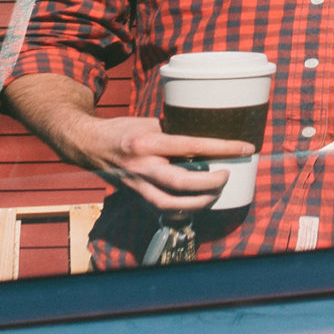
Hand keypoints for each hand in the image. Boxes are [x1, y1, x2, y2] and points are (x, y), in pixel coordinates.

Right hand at [57, 114, 252, 214]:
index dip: (222, 148)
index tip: (245, 148)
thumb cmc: (123, 129)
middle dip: (211, 184)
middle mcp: (143, 166)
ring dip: (199, 203)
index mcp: (148, 143)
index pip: (192, 145)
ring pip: (171, 205)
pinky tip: (196, 205)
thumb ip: (175, 130)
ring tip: (214, 193)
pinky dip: (181, 211)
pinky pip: (162, 210)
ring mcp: (138, 185)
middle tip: (226, 174)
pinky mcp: (136, 197)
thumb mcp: (150, 122)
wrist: (89, 144)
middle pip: (183, 183)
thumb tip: (208, 134)